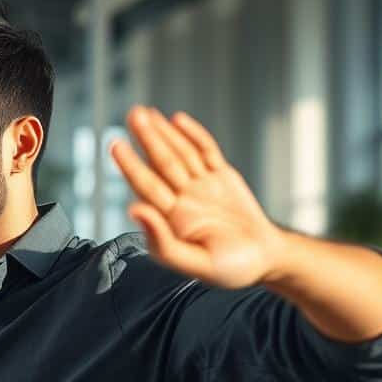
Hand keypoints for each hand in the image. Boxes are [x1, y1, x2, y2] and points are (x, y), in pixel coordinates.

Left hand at [110, 106, 290, 288]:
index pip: (147, 186)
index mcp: (172, 220)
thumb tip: (134, 211)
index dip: (131, 165)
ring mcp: (201, 185)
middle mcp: (182, 199)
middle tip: (134, 114)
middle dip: (148, 138)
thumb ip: (163, 241)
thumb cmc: (230, 268)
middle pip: (162, 162)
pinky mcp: (221, 176)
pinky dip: (194, 135)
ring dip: (164, 132)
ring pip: (181, 153)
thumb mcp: (198, 264)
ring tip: (146, 113)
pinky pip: (206, 151)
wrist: (265, 259)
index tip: (116, 144)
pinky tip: (177, 120)